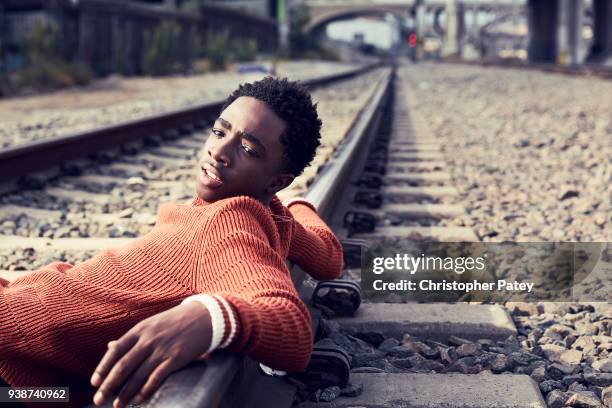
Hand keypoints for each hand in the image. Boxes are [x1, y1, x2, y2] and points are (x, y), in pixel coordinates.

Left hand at [90, 302, 211, 407]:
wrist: (205, 316)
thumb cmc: (176, 321)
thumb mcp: (151, 324)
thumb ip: (131, 337)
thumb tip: (109, 346)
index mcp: (140, 329)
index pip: (116, 350)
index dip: (103, 367)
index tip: (94, 382)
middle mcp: (148, 339)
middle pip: (123, 365)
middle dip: (109, 385)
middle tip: (98, 400)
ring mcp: (162, 349)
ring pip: (138, 374)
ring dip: (126, 392)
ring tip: (117, 405)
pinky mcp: (176, 358)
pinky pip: (157, 377)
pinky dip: (146, 390)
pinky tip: (138, 400)